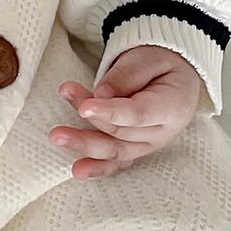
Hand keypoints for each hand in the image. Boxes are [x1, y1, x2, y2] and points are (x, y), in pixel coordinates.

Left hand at [49, 45, 201, 179]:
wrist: (173, 77)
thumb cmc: (161, 64)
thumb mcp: (148, 59)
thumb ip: (126, 76)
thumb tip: (100, 94)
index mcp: (172, 107)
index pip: (138, 114)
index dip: (110, 112)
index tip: (84, 108)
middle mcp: (162, 133)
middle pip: (120, 131)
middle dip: (90, 118)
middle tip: (64, 98)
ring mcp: (148, 145)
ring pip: (114, 149)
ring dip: (84, 144)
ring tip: (57, 136)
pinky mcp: (134, 149)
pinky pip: (116, 163)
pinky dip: (97, 168)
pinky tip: (77, 171)